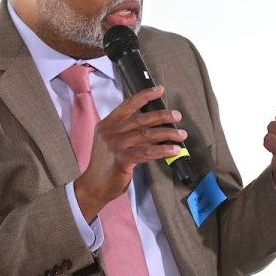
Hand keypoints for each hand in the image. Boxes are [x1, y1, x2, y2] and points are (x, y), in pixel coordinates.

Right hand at [73, 85, 186, 221]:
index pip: (127, 105)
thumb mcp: (110, 142)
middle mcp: (110, 132)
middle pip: (141, 119)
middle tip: (177, 116)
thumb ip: (125, 131)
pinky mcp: (122, 160)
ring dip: (168, 133)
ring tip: (181, 134)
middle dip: (162, 116)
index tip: (158, 90)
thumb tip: (151, 124)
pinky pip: (148, 152)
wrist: (94, 185)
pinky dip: (163, 150)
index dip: (144, 96)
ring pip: (147, 135)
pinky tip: (173, 150)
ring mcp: (115, 145)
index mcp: (107, 124)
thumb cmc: (105, 165)